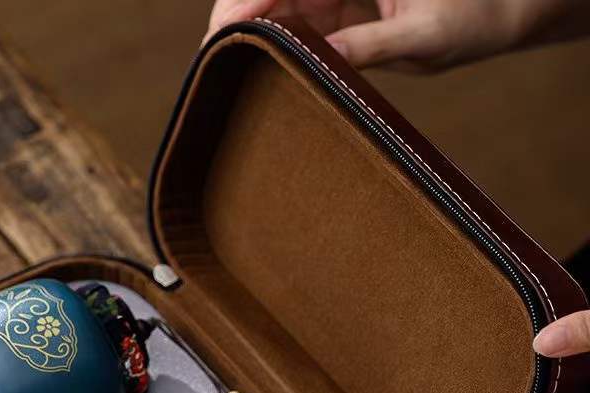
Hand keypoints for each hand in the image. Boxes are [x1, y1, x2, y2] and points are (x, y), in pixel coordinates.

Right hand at [205, 0, 589, 70]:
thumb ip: (371, 44)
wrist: (499, 13)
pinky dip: (272, 43)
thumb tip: (318, 63)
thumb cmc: (473, 17)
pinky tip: (256, 67)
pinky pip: (293, 21)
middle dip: (235, 14)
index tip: (221, 33)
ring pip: (275, 2)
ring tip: (224, 69)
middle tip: (210, 58)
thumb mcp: (424, 38)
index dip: (248, 0)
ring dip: (249, 31)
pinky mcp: (335, 6)